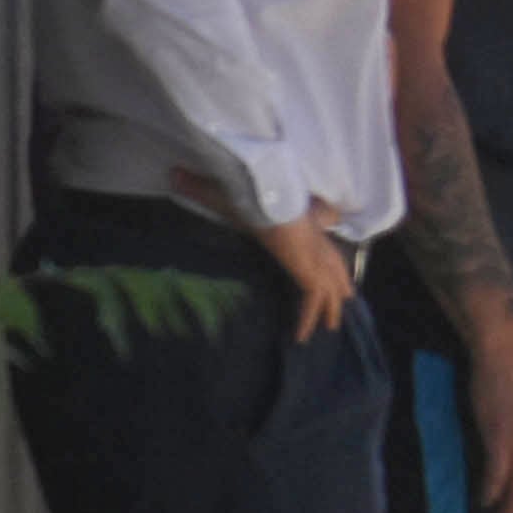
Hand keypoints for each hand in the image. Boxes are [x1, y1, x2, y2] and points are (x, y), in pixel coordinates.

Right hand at [170, 170, 350, 344]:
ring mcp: (317, 257)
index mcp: (302, 224)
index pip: (321, 245)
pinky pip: (313, 299)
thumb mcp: (223, 193)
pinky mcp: (310, 269)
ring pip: (332, 287)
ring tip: (328, 327)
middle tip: (338, 306)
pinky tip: (300, 337)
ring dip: (330, 308)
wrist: (266, 194)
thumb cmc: (248, 193)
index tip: (320, 272)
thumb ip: (201, 188)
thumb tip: (174, 175)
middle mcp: (315, 241)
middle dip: (338, 288)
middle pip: (335, 268)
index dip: (324, 261)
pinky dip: (308, 319)